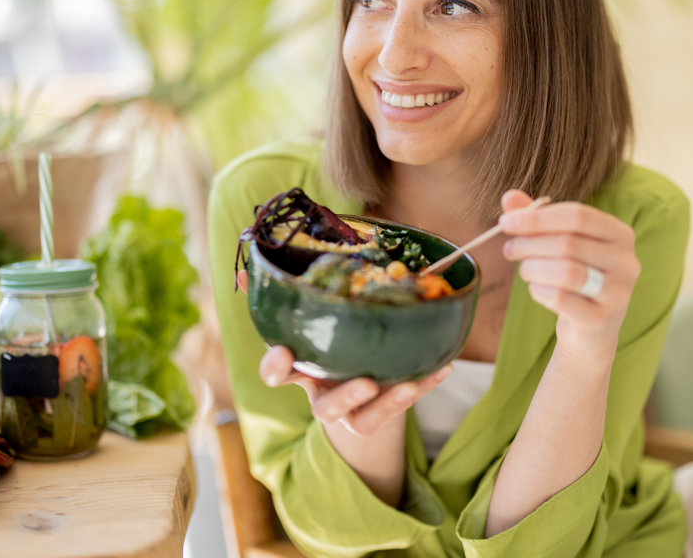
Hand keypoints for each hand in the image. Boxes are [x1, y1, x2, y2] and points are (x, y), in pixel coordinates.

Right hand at [236, 270, 452, 435]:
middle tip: (363, 383)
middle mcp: (323, 397)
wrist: (354, 393)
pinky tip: (444, 366)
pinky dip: (423, 385)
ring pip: (363, 420)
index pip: (278, 374)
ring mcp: (353, 412)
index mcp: (301, 371)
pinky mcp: (380, 416)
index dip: (276, 367)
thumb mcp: (308, 320)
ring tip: (405, 386)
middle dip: (342, 397)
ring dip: (385, 405)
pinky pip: (402, 407)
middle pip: (324, 409)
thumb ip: (286, 295)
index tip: (282, 354)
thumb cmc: (328, 343)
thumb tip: (248, 270)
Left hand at [498, 190, 640, 363]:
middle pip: (568, 243)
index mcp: (619, 234)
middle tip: (509, 250)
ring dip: (533, 268)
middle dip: (529, 244)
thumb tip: (509, 197)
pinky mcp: (601, 319)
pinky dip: (538, 291)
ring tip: (525, 270)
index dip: (537, 217)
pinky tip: (537, 289)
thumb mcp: (559, 243)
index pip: (577, 215)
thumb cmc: (574, 276)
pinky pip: (559, 298)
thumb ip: (537, 218)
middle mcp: (626, 261)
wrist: (592, 329)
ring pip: (565, 271)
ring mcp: (618, 292)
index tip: (506, 222)